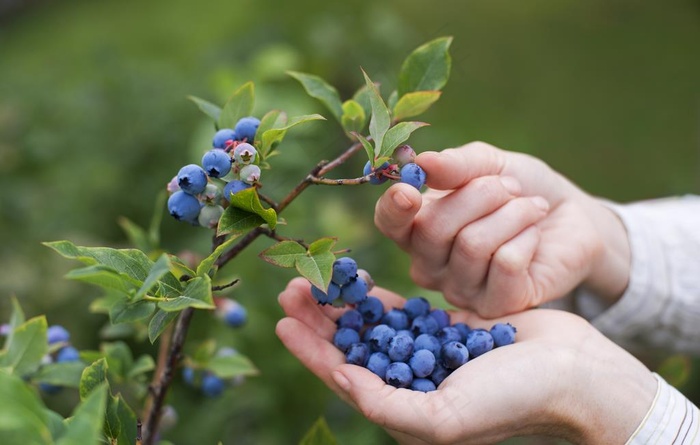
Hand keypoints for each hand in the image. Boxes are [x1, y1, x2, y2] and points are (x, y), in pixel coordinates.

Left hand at [276, 277, 655, 444]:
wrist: (572, 373)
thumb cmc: (513, 401)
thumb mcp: (445, 417)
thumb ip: (388, 405)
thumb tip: (342, 380)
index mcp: (405, 410)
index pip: (343, 378)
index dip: (310, 351)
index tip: (282, 321)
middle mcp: (410, 383)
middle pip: (351, 347)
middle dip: (319, 319)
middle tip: (291, 287)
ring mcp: (428, 353)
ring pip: (371, 326)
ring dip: (342, 303)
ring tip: (315, 277)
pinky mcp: (447, 328)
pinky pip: (403, 310)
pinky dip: (378, 297)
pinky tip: (357, 280)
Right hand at [375, 141, 630, 316]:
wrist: (571, 217)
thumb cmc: (520, 189)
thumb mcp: (490, 164)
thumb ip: (456, 165)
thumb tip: (422, 163)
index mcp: (417, 227)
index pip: (389, 224)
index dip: (394, 209)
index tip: (410, 191)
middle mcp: (430, 265)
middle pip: (433, 229)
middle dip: (480, 195)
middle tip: (511, 187)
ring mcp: (461, 290)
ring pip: (472, 245)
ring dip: (512, 213)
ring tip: (531, 207)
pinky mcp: (497, 306)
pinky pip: (505, 264)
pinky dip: (527, 237)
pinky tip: (534, 236)